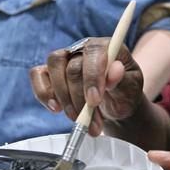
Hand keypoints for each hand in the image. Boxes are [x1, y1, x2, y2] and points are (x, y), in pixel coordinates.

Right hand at [30, 37, 144, 135]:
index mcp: (106, 46)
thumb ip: (123, 79)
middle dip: (80, 99)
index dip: (92, 76)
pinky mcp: (51, 70)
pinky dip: (43, 93)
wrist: (114, 103)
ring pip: (54, 69)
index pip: (94, 52)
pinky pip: (38, 75)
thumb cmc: (124, 92)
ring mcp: (66, 57)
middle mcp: (83, 47)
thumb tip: (115, 70)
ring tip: (77, 120)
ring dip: (64, 99)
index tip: (94, 101)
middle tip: (91, 123)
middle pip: (72, 67)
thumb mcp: (131, 89)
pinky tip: (55, 108)